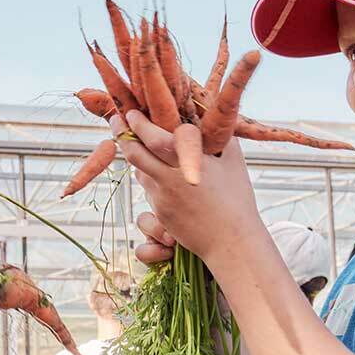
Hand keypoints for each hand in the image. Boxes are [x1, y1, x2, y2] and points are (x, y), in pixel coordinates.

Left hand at [111, 110, 265, 265]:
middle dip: (121, 134)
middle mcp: (168, 181)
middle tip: (116, 120)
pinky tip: (160, 172)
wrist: (231, 243)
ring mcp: (161, 199)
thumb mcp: (233, 162)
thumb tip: (211, 115)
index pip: (154, 139)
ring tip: (139, 142)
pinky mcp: (160, 214)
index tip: (131, 112)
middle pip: (134, 154)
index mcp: (187, 165)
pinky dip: (151, 178)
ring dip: (137, 156)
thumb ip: (220, 138)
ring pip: (139, 171)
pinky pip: (149, 191)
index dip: (139, 124)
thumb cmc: (237, 200)